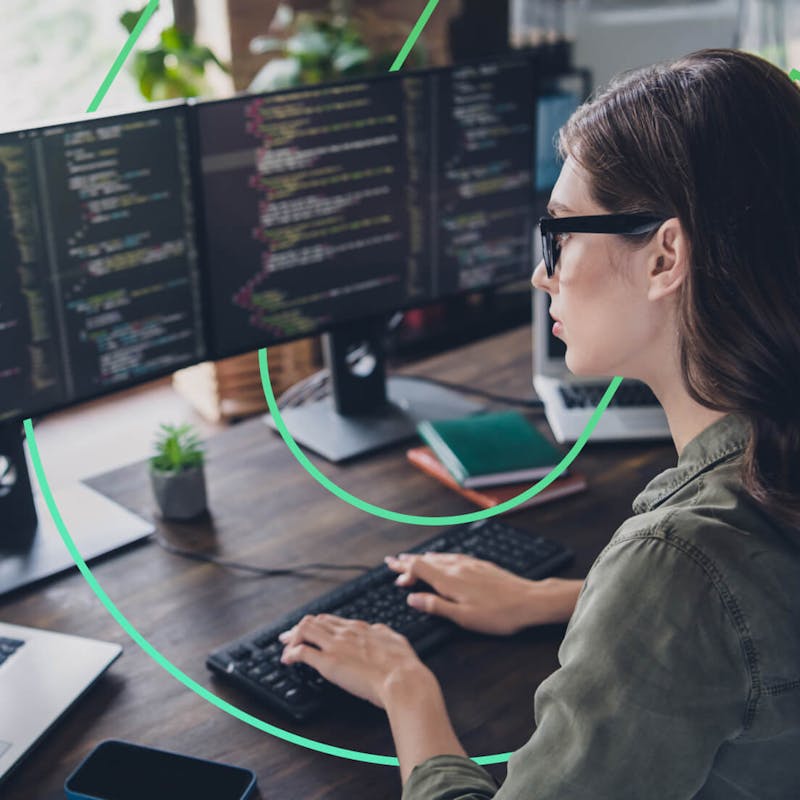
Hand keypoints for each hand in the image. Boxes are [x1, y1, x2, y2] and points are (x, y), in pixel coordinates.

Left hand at [279, 614, 431, 708]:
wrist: (403, 680)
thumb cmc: (404, 666)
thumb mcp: (396, 640)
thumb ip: (384, 634)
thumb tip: (379, 631)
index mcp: (361, 628)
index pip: (332, 620)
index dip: (318, 625)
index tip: (312, 630)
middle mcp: (346, 632)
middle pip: (314, 621)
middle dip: (299, 629)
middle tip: (290, 637)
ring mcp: (336, 645)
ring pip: (305, 630)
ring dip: (292, 638)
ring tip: (285, 647)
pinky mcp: (328, 662)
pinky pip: (302, 652)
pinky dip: (291, 654)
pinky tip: (287, 660)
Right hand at [386, 552, 581, 634]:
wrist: (529, 601)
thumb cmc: (498, 614)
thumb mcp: (463, 617)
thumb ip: (436, 606)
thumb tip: (412, 598)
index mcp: (449, 581)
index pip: (419, 567)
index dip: (403, 567)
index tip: (390, 565)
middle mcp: (457, 568)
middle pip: (427, 560)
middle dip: (409, 561)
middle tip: (395, 562)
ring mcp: (470, 564)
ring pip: (440, 557)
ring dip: (424, 559)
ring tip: (413, 560)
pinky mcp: (481, 565)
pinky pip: (454, 557)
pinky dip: (441, 557)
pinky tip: (444, 560)